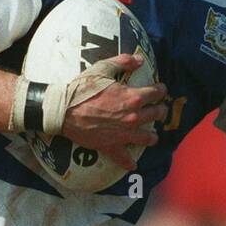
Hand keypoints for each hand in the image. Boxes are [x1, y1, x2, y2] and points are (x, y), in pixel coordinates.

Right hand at [61, 54, 168, 170]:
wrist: (65, 110)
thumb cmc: (83, 89)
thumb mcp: (103, 68)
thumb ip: (123, 61)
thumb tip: (139, 59)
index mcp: (133, 97)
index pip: (156, 93)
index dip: (161, 90)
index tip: (161, 90)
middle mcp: (133, 117)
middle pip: (156, 114)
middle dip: (160, 111)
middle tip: (158, 110)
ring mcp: (124, 133)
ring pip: (148, 138)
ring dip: (152, 136)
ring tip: (152, 136)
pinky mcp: (111, 146)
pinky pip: (124, 158)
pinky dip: (129, 163)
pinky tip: (133, 165)